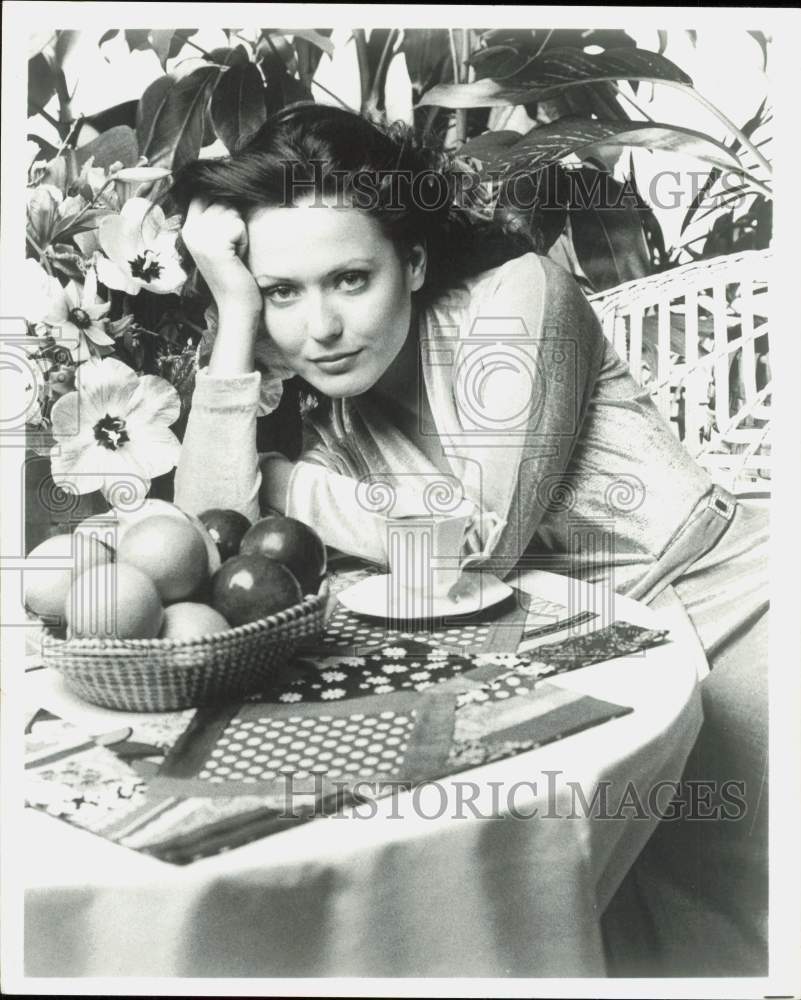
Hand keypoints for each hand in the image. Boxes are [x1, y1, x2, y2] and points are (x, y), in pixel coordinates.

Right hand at [181, 198, 261, 320]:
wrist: (236, 307)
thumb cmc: (234, 274)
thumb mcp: (218, 242)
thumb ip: (215, 218)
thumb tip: (226, 187)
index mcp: (188, 229)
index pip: (202, 194)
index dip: (220, 200)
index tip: (229, 226)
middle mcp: (190, 231)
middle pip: (220, 200)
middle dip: (234, 220)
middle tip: (232, 248)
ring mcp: (201, 237)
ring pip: (231, 211)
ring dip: (240, 231)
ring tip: (234, 254)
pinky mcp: (215, 245)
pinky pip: (238, 225)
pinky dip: (244, 241)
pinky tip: (238, 258)